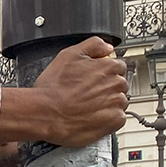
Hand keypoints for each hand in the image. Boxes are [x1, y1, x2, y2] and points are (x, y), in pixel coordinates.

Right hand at [0, 37, 126, 146]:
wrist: (46, 113)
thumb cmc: (54, 87)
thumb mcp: (68, 55)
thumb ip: (93, 45)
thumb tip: (107, 48)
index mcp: (108, 66)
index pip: (118, 66)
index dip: (104, 73)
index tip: (94, 79)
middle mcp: (116, 84)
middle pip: (119, 84)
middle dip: (106, 88)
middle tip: (87, 94)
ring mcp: (116, 103)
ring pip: (119, 101)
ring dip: (108, 103)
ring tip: (88, 106)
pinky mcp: (114, 121)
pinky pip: (118, 118)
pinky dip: (108, 118)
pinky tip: (92, 116)